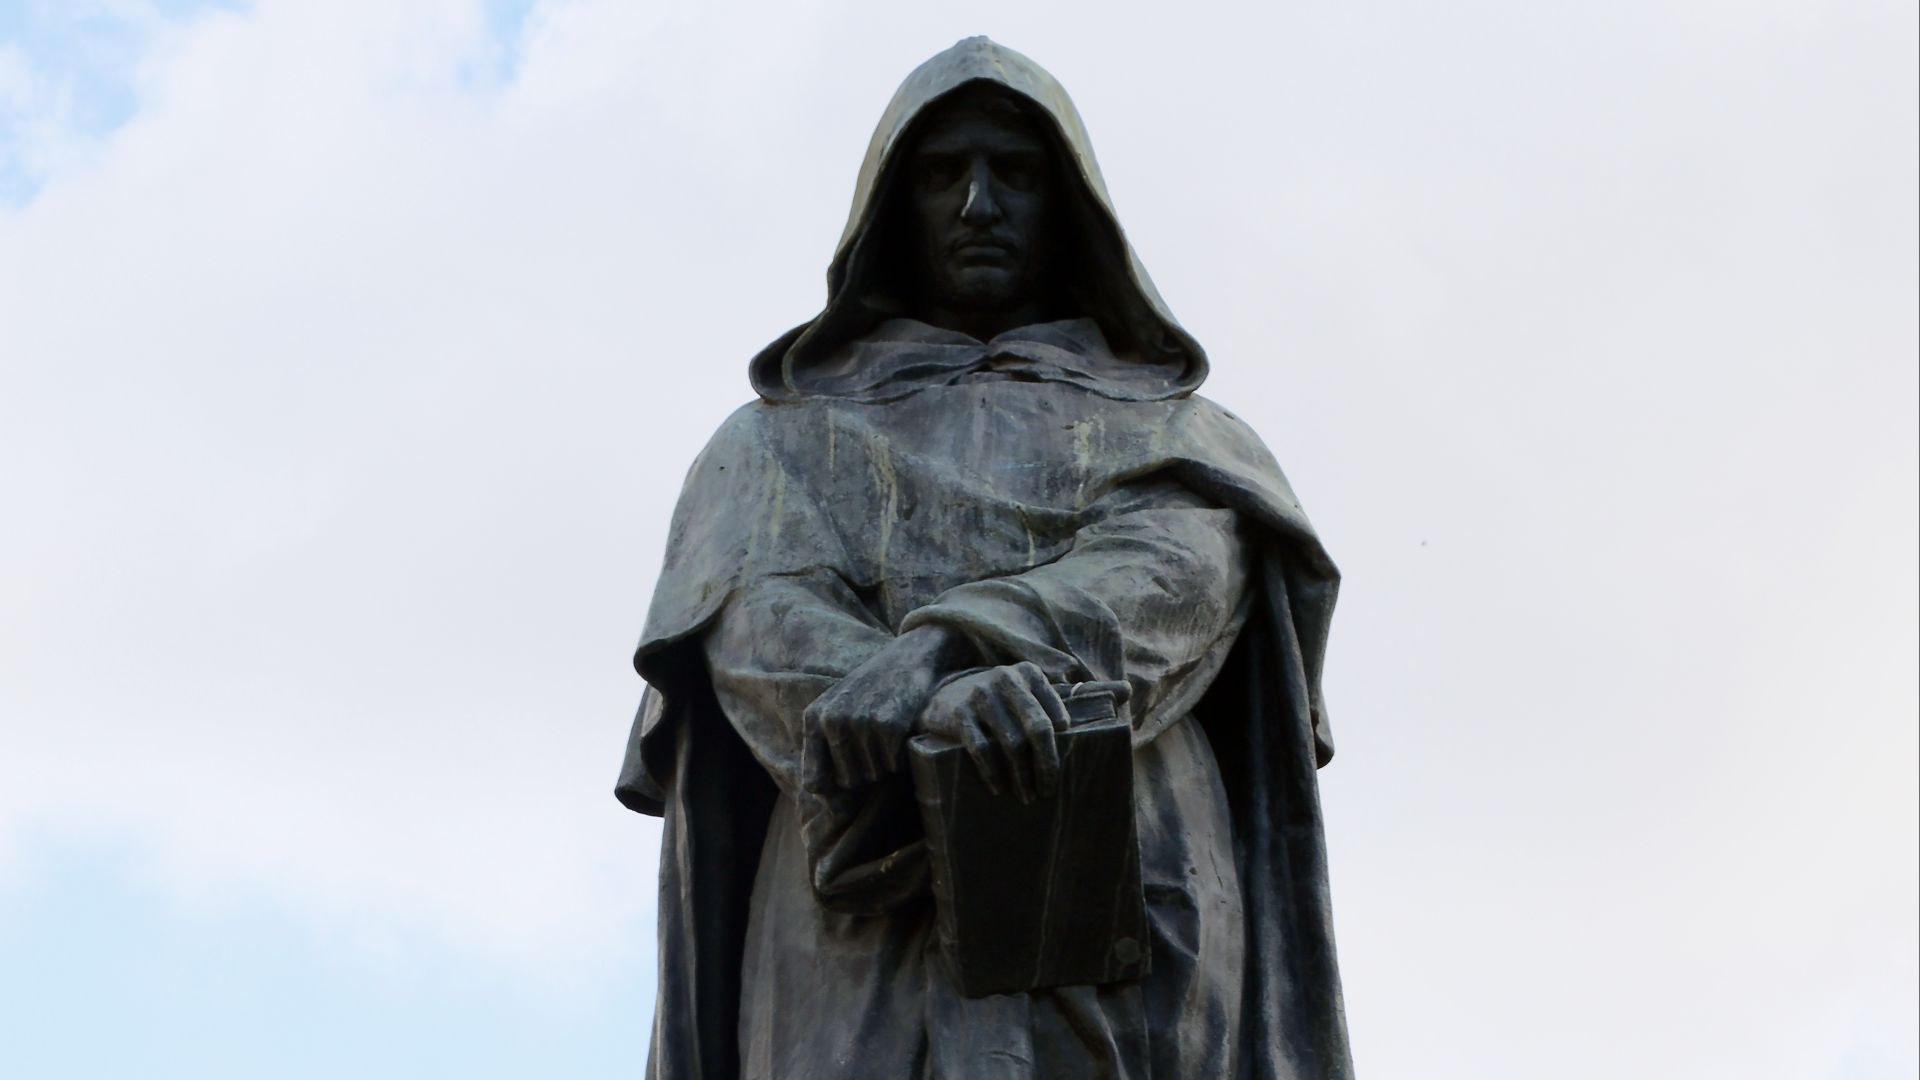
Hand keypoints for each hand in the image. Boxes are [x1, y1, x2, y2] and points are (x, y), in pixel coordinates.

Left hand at [802, 625, 964, 791]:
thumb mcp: (837, 711)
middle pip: (847, 782)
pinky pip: (893, 765)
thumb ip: (826, 753)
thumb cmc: (871, 691)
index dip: (832, 791)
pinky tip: (900, 730)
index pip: (814, 781)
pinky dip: (899, 756)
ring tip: (885, 733)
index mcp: (813, 718)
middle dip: (863, 771)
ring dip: (883, 763)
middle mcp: (832, 721)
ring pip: (873, 775)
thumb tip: (835, 812)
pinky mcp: (889, 725)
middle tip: (872, 744)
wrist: (908, 657)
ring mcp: (860, 722)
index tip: (849, 780)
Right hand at [918, 661, 1068, 802]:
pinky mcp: (960, 713)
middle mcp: (1007, 679)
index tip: (1065, 768)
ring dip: (1021, 776)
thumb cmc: (995, 700)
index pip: (1055, 714)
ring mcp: (981, 695)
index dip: (1061, 746)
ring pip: (1012, 743)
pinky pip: (981, 749)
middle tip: (1047, 790)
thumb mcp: (1022, 689)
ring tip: (1027, 796)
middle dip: (1046, 765)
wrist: (944, 695)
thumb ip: (1053, 701)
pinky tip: (998, 789)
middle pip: (1038, 729)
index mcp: (1029, 674)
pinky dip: (992, 773)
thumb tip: (1107, 711)